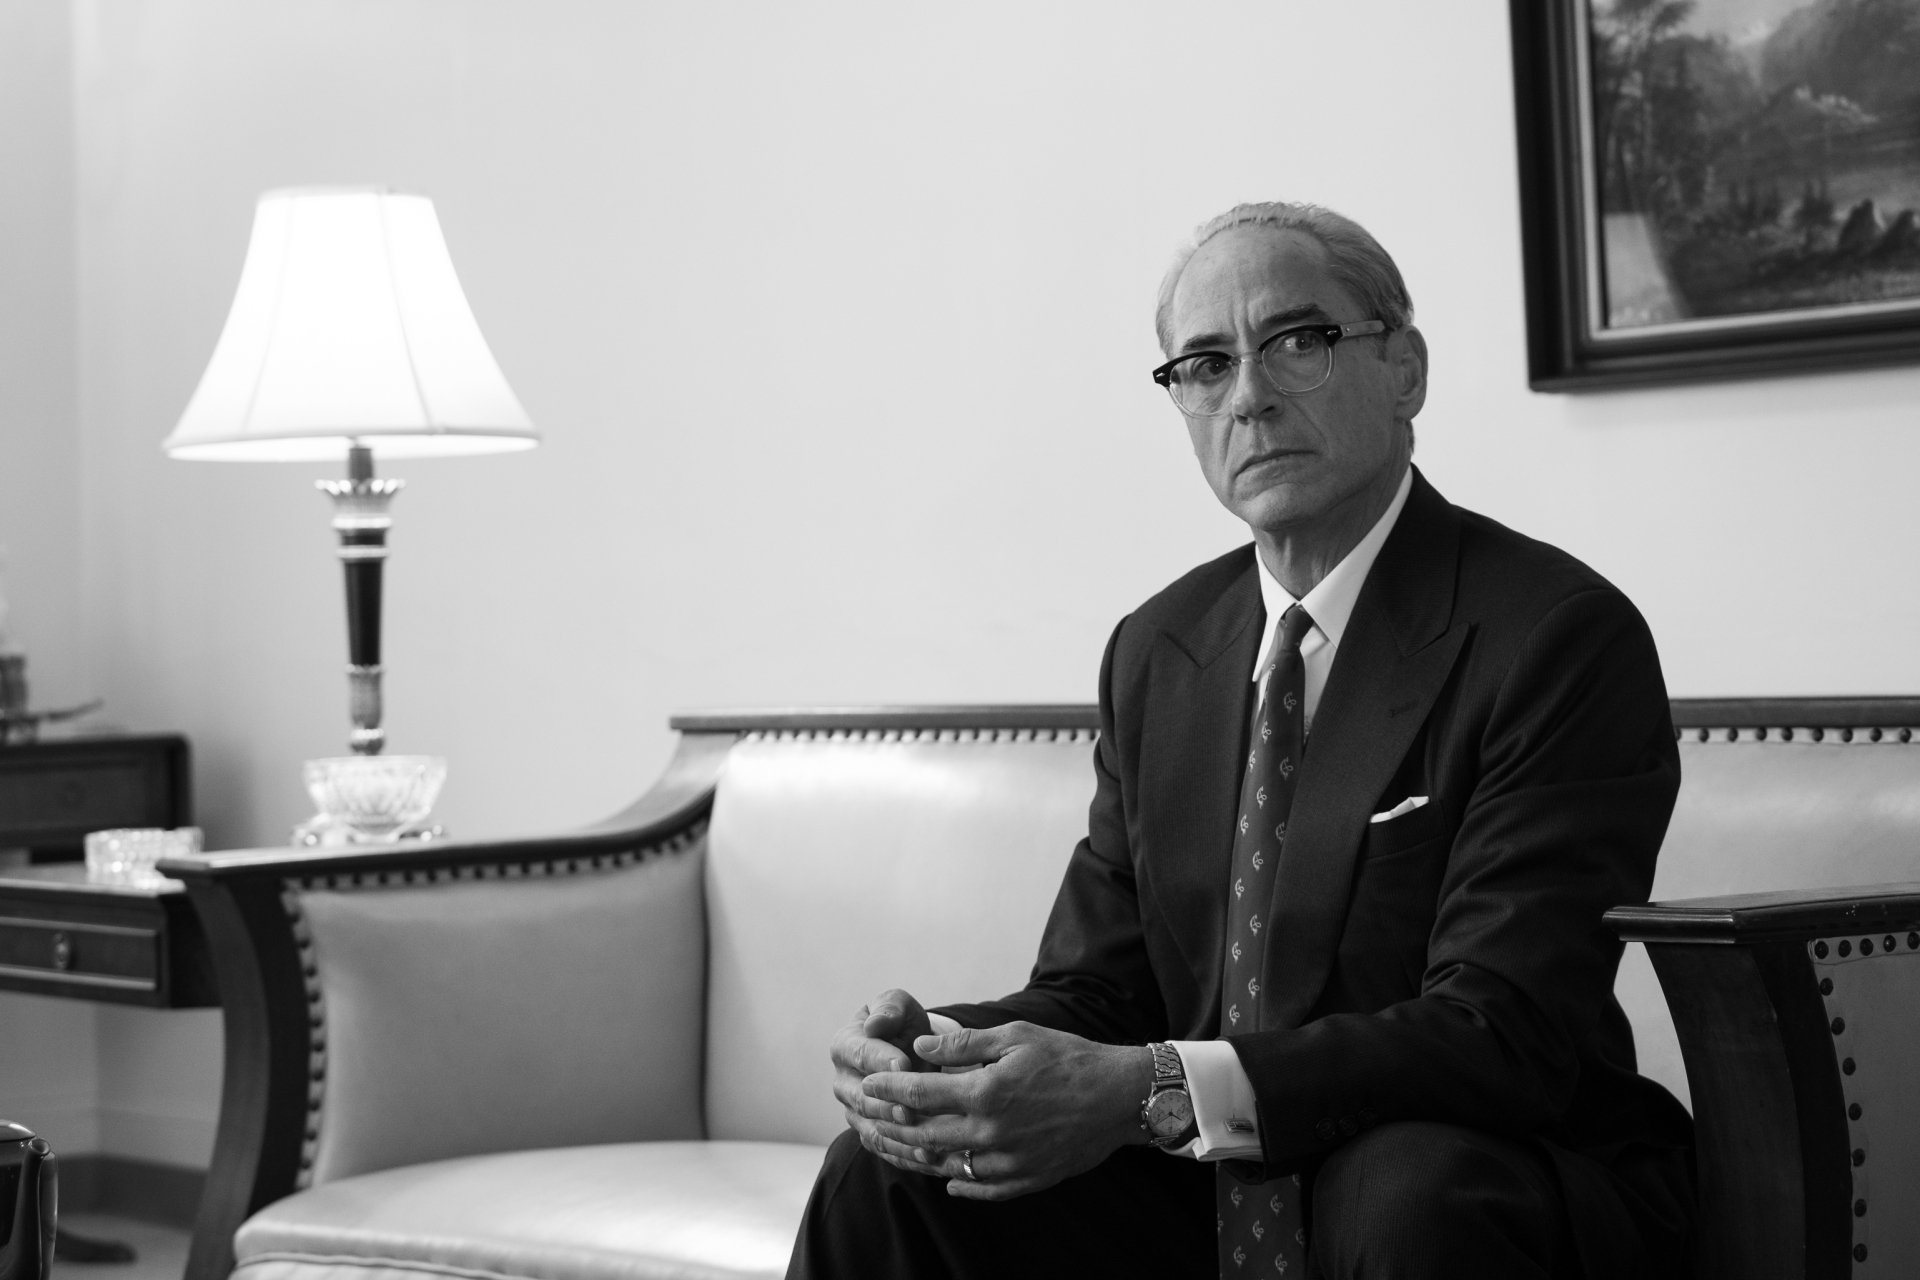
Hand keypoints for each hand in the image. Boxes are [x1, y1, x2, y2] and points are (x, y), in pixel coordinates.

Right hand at [830, 989, 935, 1159]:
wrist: (909, 1051)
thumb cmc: (902, 1024)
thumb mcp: (899, 1006)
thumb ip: (889, 1008)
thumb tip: (874, 1023)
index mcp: (844, 1046)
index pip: (861, 1054)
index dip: (882, 1060)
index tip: (905, 1064)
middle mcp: (843, 1082)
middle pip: (861, 1098)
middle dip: (887, 1105)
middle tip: (912, 1110)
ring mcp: (854, 1112)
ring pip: (872, 1129)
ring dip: (897, 1137)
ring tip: (924, 1142)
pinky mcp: (869, 1134)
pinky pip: (884, 1150)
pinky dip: (905, 1157)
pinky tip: (930, 1158)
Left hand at [860, 1021, 1153, 1199]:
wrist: (1121, 1096)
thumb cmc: (1068, 1057)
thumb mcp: (1015, 1036)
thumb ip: (964, 1044)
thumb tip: (920, 1047)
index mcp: (986, 1092)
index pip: (920, 1095)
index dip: (888, 1089)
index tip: (868, 1084)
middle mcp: (992, 1132)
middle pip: (925, 1136)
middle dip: (893, 1127)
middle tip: (870, 1119)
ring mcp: (1009, 1161)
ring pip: (949, 1167)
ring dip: (918, 1158)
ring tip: (898, 1150)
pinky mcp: (1027, 1178)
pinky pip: (983, 1190)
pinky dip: (961, 1187)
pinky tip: (948, 1182)